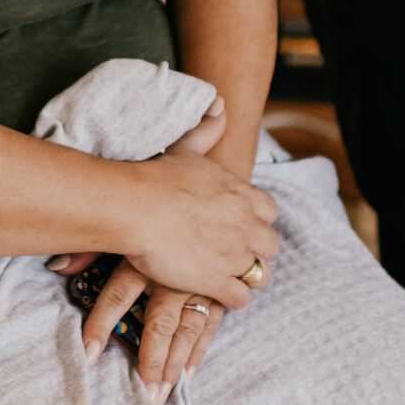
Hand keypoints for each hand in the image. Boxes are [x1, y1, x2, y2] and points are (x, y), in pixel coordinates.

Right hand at [55, 99, 275, 391]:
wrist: (133, 206)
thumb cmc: (154, 177)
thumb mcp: (186, 149)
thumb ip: (207, 130)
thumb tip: (221, 106)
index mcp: (241, 193)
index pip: (270, 212)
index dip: (255, 221)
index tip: (238, 226)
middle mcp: (245, 224)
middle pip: (270, 245)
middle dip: (255, 251)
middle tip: (231, 254)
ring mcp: (233, 254)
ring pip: (261, 274)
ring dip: (247, 276)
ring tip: (225, 276)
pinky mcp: (216, 280)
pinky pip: (241, 298)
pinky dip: (231, 298)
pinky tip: (213, 292)